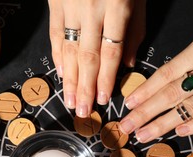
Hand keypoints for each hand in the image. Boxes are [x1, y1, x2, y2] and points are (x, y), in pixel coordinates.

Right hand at [48, 0, 145, 116]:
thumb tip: (128, 64)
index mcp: (117, 7)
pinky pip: (55, 33)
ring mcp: (71, 5)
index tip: (102, 99)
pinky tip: (60, 73)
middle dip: (84, 88)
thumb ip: (134, 31)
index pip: (110, 53)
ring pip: (69, 49)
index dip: (105, 79)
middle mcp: (92, 9)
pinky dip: (57, 55)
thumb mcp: (138, 1)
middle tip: (82, 110)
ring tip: (70, 100)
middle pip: (88, 57)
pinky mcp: (56, 2)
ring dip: (69, 78)